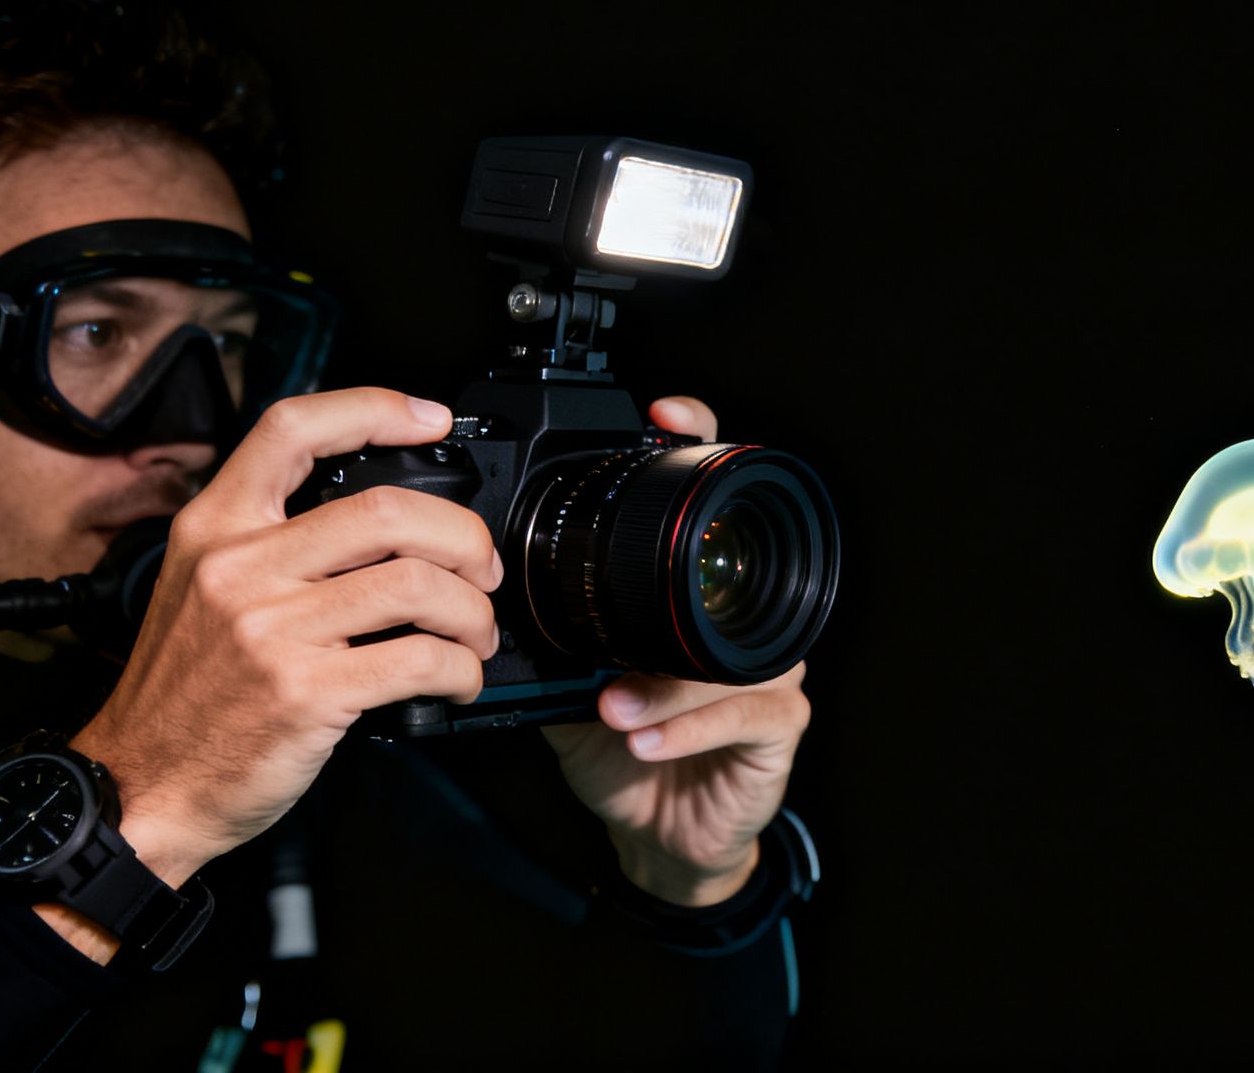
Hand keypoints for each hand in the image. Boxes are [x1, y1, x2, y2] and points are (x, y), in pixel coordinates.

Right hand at [72, 388, 503, 889]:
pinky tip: (456, 679)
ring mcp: (271, 629)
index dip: (373, 408)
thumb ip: (271, 545)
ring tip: (475, 633)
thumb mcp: (200, 591)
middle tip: (482, 568)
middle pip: (388, 509)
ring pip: (416, 583)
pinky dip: (460, 669)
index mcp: (214, 528)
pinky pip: (418, 659)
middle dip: (463, 537)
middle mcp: (239, 568)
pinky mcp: (304, 691)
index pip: (291, 430)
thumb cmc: (183, 697)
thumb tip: (383, 525)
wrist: (140, 787)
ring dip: (472, 611)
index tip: (430, 420)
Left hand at [541, 396, 811, 906]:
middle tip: (643, 575)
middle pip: (739, 565)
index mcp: (692, 595)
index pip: (705, 500)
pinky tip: (640, 740)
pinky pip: (741, 715)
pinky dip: (684, 728)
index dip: (696, 445)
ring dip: (665, 684)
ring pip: (730, 656)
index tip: (660, 416)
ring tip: (613, 703)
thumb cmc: (621, 749)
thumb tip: (476, 586)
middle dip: (695, 565)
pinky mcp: (778, 728)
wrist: (660, 837)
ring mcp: (769, 672)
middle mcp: (739, 622)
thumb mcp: (567, 682)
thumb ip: (546, 633)